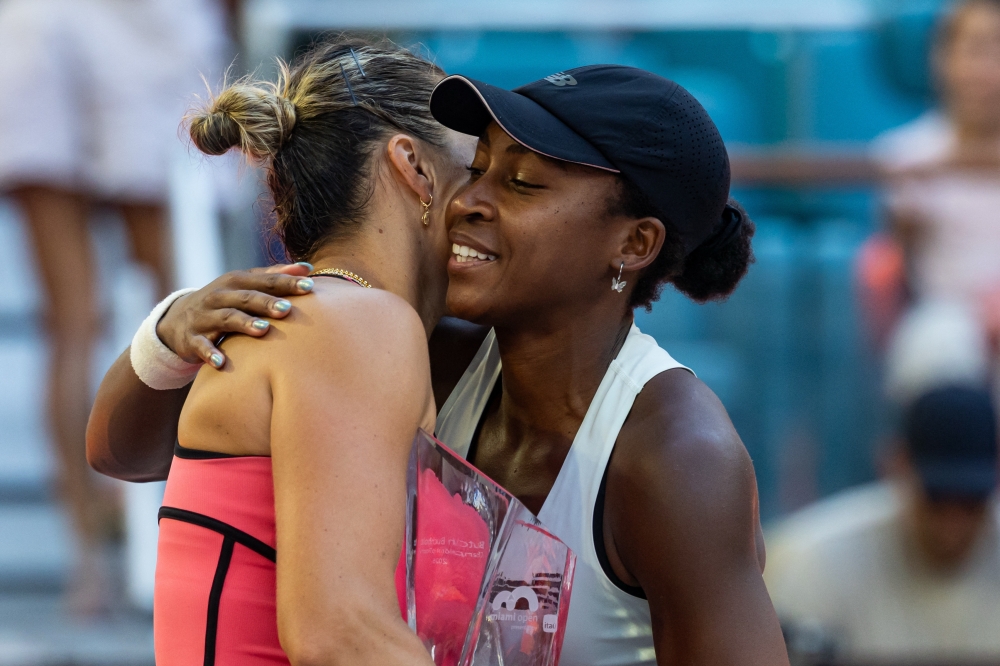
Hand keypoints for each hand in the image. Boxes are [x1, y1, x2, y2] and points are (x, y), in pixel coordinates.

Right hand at [156, 263, 314, 367]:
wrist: (176, 319)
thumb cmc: (224, 300)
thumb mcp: (244, 285)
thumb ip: (273, 276)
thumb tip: (308, 268)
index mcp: (236, 281)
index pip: (265, 280)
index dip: (287, 282)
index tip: (310, 286)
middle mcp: (220, 296)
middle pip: (246, 298)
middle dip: (266, 303)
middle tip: (287, 309)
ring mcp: (205, 317)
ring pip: (226, 318)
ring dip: (244, 323)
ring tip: (263, 329)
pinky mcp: (192, 338)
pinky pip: (201, 346)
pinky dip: (210, 353)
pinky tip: (222, 362)